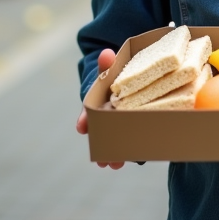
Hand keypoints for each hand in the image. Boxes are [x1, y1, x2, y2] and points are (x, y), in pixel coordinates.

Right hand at [76, 49, 124, 169]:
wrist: (132, 75)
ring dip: (114, 151)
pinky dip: (132, 147)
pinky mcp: (135, 124)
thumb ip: (108, 64)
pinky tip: (136, 158)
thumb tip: (107, 54)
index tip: (82, 127)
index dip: (86, 119)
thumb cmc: (119, 72)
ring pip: (115, 137)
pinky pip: (132, 137)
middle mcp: (106, 113)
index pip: (89, 111)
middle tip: (102, 161)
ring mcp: (119, 121)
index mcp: (99, 100)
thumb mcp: (114, 67)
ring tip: (114, 165)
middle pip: (101, 130)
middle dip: (101, 143)